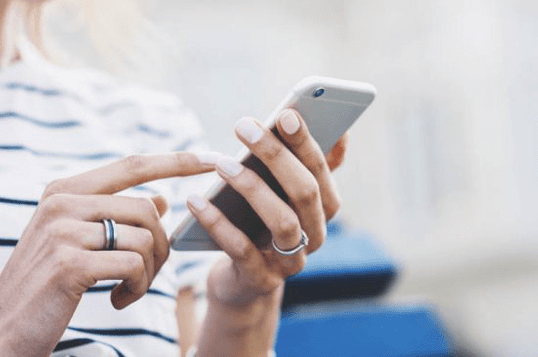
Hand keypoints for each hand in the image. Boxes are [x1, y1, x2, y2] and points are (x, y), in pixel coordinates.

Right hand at [0, 153, 211, 355]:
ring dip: (148, 273)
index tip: (213, 157)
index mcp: (63, 191)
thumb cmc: (44, 288)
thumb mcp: (76, 244)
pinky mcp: (69, 263)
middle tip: (146, 275)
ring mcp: (63, 231)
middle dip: (161, 246)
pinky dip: (137, 289)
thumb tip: (161, 198)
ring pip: (144, 238)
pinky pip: (133, 265)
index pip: (132, 165)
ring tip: (127, 292)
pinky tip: (117, 302)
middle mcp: (61, 203)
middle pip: (147, 208)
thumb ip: (114, 217)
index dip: (176, 160)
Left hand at [186, 109, 345, 306]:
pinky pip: (241, 249)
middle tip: (245, 126)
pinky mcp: (261, 280)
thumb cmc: (262, 222)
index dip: (305, 142)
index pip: (321, 170)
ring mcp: (291, 261)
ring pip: (282, 222)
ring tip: (222, 164)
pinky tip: (196, 200)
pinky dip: (218, 223)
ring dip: (252, 188)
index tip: (285, 113)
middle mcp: (315, 234)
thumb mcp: (285, 194)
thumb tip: (342, 131)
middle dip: (276, 156)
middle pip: (305, 192)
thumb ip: (308, 164)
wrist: (242, 280)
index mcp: (325, 207)